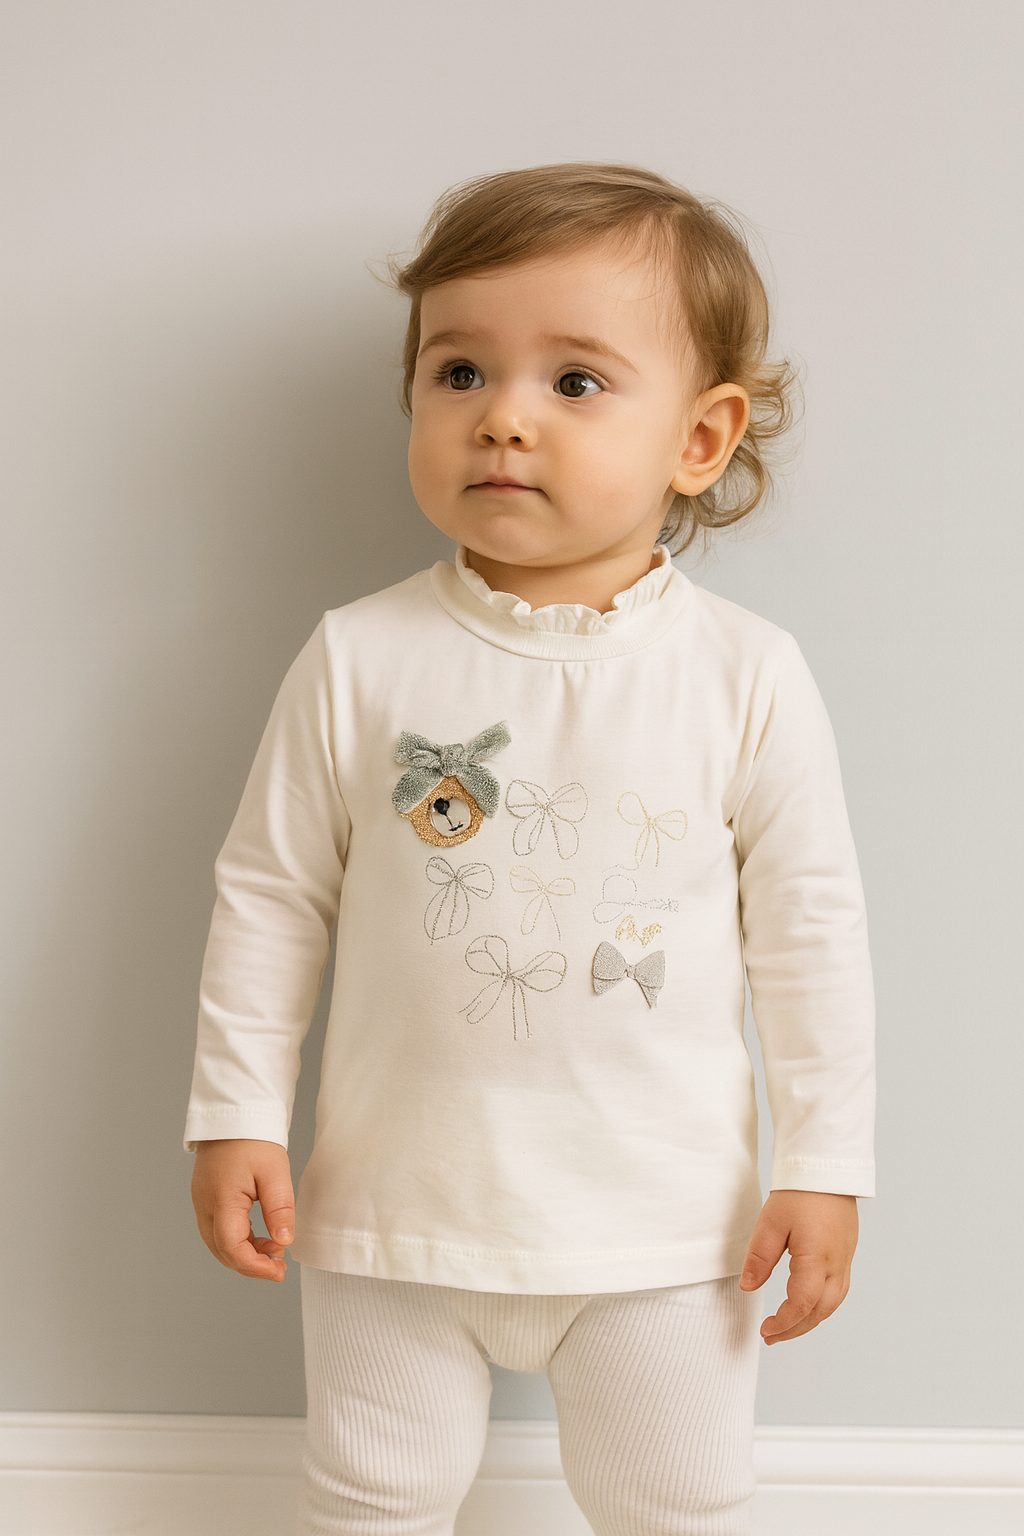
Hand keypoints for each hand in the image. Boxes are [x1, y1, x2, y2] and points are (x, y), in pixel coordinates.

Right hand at [191, 1138, 294, 1281]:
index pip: (232, 1248)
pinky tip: (259, 1238)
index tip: (278, 1272)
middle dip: (251, 1265)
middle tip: (280, 1267)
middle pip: (223, 1252)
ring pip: (218, 1244)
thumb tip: (284, 1243)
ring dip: (244, 1255)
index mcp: (221, 1200)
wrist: (235, 1116)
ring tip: (273, 1252)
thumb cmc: (254, 1140)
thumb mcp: (275, 1173)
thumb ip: (280, 1210)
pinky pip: (218, 1231)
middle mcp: (205, 1206)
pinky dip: (237, 1242)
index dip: (255, 1266)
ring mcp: (202, 1203)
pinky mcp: (205, 1199)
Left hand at [739, 1190, 857, 1343]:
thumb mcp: (770, 1223)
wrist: (826, 1168)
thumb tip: (748, 1288)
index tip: (765, 1331)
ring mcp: (846, 1259)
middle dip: (796, 1329)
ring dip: (810, 1320)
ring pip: (832, 1304)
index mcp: (818, 1259)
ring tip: (787, 1326)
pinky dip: (822, 1305)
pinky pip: (839, 1290)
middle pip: (820, 1312)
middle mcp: (837, 1264)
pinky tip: (807, 1305)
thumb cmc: (798, 1193)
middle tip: (771, 1337)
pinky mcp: (847, 1252)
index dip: (783, 1323)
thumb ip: (759, 1259)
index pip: (802, 1305)